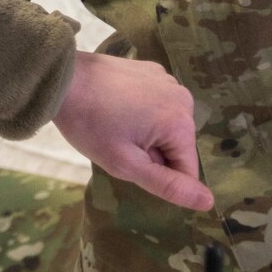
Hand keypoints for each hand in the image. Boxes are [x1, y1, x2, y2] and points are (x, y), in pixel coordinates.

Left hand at [54, 50, 212, 211]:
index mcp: (181, 122)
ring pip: (166, 126)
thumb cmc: (90, 125)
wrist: (63, 79)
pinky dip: (141, 111)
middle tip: (117, 143)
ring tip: (114, 124)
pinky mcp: (153, 70)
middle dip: (151, 153)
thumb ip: (168, 185)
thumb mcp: (126, 165)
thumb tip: (209, 201)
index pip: (185, 170)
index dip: (156, 174)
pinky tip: (116, 105)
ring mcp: (168, 80)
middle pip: (176, 146)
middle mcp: (184, 97)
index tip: (127, 160)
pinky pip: (157, 104)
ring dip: (145, 133)